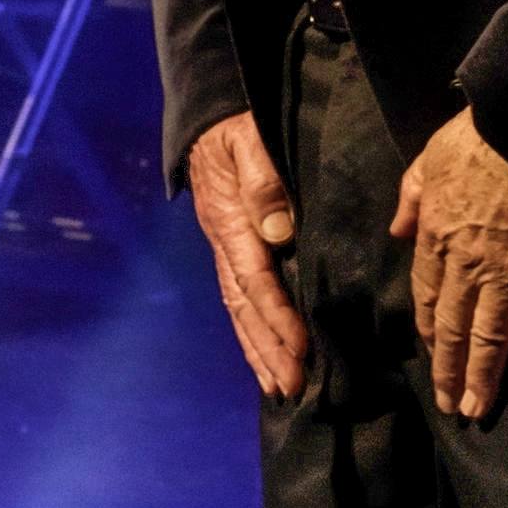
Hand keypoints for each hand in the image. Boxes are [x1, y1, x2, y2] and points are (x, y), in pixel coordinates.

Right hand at [187, 110, 310, 400]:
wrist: (206, 119)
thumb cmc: (234, 128)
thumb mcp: (249, 139)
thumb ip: (263, 181)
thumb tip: (278, 231)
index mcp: (229, 223)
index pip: (255, 279)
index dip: (277, 316)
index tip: (300, 349)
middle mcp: (224, 245)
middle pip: (244, 307)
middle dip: (269, 349)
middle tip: (293, 387)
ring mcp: (223, 252)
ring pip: (239, 311)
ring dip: (259, 351)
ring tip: (281, 389)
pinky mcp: (230, 252)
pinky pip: (239, 301)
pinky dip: (252, 335)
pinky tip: (266, 359)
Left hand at [388, 109, 507, 417]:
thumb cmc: (481, 137)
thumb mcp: (428, 159)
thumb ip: (411, 197)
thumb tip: (395, 230)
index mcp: (436, 236)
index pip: (428, 295)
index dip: (431, 329)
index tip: (432, 352)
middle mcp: (467, 265)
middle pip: (456, 327)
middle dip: (451, 369)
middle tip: (452, 404)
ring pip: (492, 339)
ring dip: (485, 378)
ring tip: (479, 410)